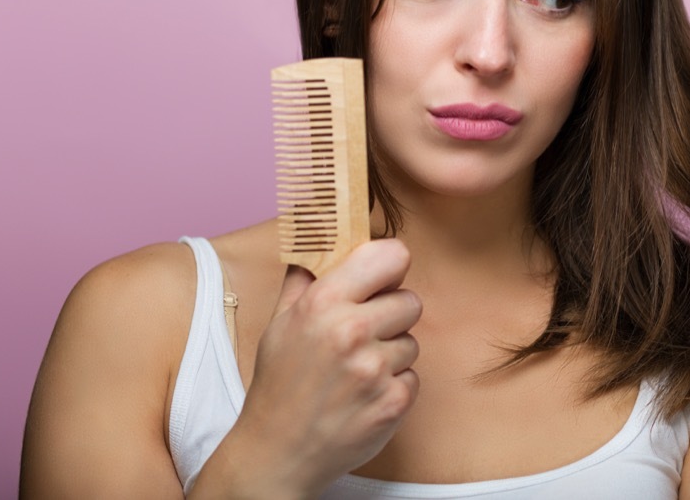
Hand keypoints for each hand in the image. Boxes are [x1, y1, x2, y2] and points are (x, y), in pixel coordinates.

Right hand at [215, 239, 420, 497]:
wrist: (277, 454)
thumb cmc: (279, 384)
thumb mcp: (281, 322)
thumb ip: (306, 276)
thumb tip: (325, 236)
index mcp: (323, 303)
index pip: (391, 256)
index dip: (390, 267)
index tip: (383, 278)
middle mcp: (351, 331)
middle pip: (410, 300)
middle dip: (391, 316)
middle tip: (363, 335)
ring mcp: (375, 369)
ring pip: (412, 341)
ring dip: (391, 354)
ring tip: (356, 371)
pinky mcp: (393, 402)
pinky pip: (413, 376)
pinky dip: (394, 385)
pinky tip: (363, 395)